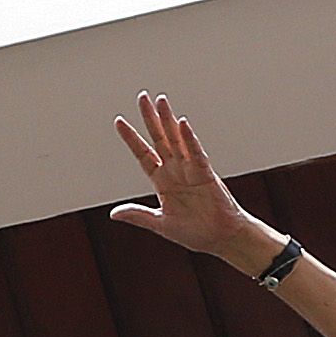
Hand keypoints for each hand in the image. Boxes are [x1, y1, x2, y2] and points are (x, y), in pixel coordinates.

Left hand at [110, 93, 278, 268]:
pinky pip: (196, 154)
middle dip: (150, 118)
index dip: (131, 138)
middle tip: (142, 96)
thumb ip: (139, 215)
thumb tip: (114, 213)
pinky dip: (190, 139)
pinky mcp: (206, 175)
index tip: (119, 121)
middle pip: (159, 139)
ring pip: (177, 140)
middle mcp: (175, 171)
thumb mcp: (160, 224)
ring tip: (161, 101)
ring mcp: (190, 170)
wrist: (220, 240)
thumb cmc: (195, 232)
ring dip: (169, 120)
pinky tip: (182, 124)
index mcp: (162, 181)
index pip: (143, 154)